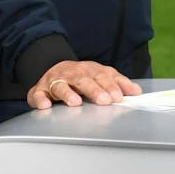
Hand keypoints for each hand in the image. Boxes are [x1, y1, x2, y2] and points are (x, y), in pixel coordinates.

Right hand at [26, 59, 143, 109]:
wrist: (52, 68)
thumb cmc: (81, 77)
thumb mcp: (100, 76)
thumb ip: (118, 83)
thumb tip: (137, 92)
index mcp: (89, 70)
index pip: (102, 76)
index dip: (111, 85)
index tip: (119, 96)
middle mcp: (72, 73)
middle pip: (84, 80)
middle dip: (94, 90)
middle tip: (105, 100)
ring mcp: (54, 81)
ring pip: (61, 86)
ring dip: (68, 94)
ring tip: (76, 103)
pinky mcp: (39, 91)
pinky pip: (37, 95)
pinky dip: (40, 100)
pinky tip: (45, 106)